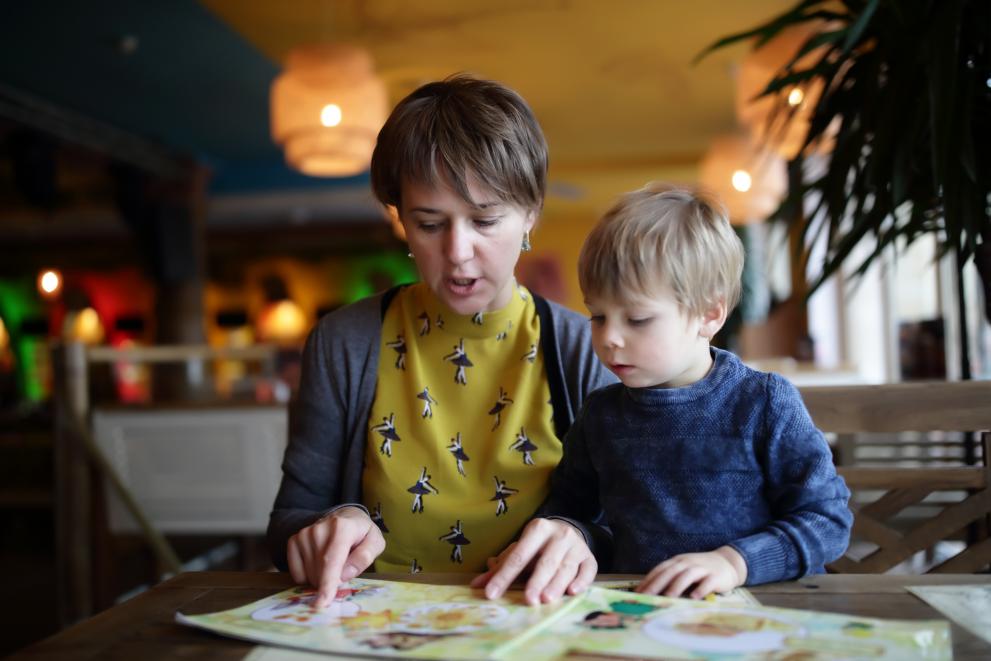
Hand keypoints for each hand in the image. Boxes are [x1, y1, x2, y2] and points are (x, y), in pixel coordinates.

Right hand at [286, 506, 385, 607]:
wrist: (344, 517)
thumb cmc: (361, 533)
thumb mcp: (375, 542)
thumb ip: (365, 557)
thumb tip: (345, 575)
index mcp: (342, 528)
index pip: (331, 561)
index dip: (327, 583)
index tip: (322, 602)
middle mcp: (319, 530)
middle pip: (319, 572)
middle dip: (331, 583)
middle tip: (344, 571)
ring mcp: (303, 535)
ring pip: (308, 575)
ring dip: (321, 579)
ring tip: (333, 563)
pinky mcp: (293, 541)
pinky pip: (297, 574)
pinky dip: (308, 577)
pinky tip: (319, 564)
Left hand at [469, 518, 595, 604]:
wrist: (569, 531)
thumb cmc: (538, 545)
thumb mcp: (520, 550)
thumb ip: (500, 567)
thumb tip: (477, 584)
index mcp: (537, 529)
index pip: (518, 555)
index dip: (504, 575)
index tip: (492, 594)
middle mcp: (559, 535)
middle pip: (546, 561)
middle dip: (537, 580)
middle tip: (529, 599)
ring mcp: (577, 546)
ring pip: (567, 567)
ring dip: (557, 584)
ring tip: (547, 599)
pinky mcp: (590, 557)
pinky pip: (588, 570)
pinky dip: (582, 581)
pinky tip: (573, 591)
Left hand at [637, 546, 746, 598]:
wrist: (728, 562)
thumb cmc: (700, 570)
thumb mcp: (684, 569)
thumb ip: (670, 578)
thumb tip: (651, 592)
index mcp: (677, 561)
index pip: (660, 570)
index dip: (648, 580)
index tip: (638, 592)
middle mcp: (687, 563)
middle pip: (670, 572)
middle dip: (657, 584)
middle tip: (647, 596)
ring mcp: (702, 568)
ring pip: (687, 576)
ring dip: (677, 586)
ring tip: (668, 597)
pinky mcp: (715, 576)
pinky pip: (707, 582)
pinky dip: (701, 589)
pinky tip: (695, 597)